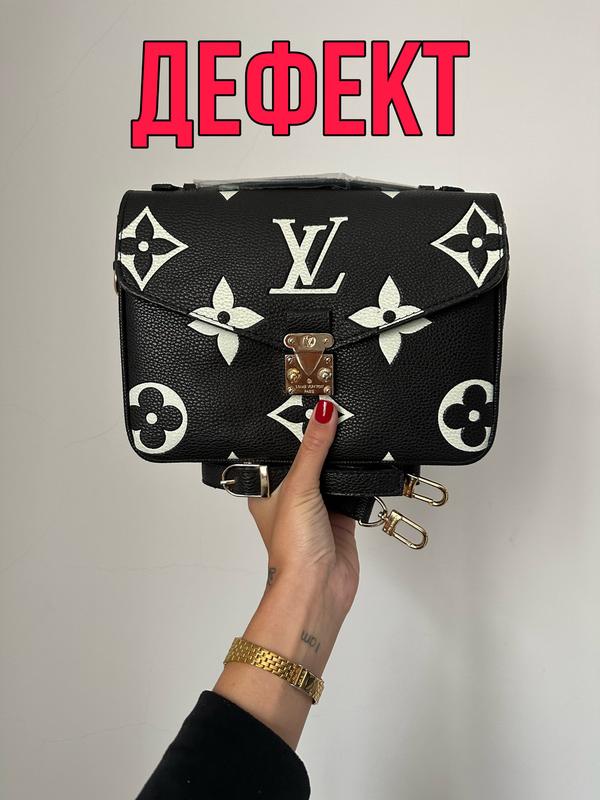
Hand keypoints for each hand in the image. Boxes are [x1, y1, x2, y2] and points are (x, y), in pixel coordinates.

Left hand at [213, 399, 359, 748]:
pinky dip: (360, 476)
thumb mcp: (299, 487)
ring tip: (353, 421)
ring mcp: (317, 507)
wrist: (319, 589)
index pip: (278, 449)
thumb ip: (313, 449)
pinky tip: (369, 455)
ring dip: (341, 456)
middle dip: (319, 438)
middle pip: (307, 458)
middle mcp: (291, 496)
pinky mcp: (342, 517)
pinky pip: (352, 489)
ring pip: (330, 472)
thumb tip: (322, 411)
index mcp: (268, 489)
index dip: (288, 426)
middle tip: (335, 403)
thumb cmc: (293, 545)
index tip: (303, 398)